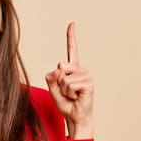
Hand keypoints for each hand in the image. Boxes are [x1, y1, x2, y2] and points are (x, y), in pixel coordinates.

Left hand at [45, 22, 93, 138]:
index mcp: (72, 68)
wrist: (74, 116)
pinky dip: (69, 93)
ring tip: (72, 95)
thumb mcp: (52, 87)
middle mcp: (81, 69)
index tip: (72, 24)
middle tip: (67, 91)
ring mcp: (86, 75)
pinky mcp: (89, 83)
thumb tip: (60, 69)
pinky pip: (69, 84)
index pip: (72, 49)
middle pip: (60, 66)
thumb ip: (51, 76)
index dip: (71, 36)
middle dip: (59, 81)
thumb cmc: (65, 102)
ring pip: (64, 78)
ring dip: (64, 90)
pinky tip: (77, 97)